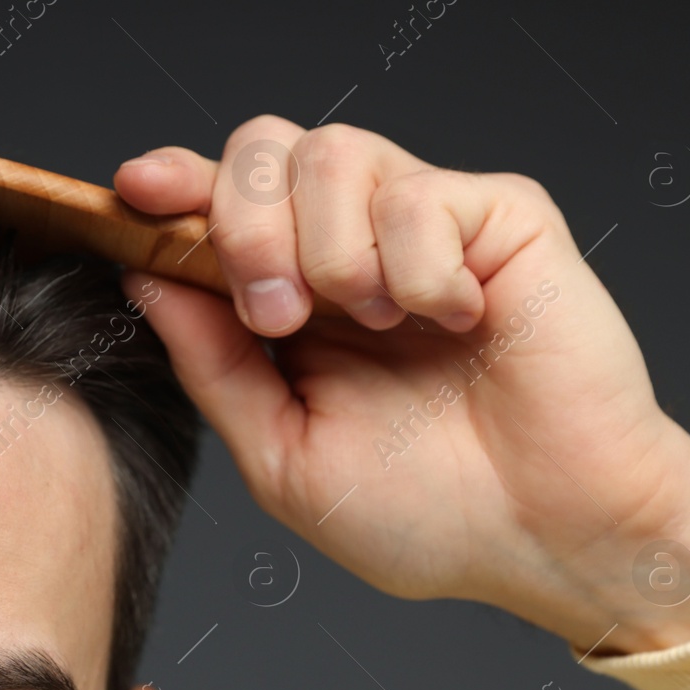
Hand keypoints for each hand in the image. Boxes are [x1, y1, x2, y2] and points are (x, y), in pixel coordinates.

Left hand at [114, 116, 689, 653]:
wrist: (555, 539)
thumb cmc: (431, 513)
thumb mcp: (283, 454)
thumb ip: (211, 365)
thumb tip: (141, 278)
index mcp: (295, 299)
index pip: (219, 206)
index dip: (174, 183)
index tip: (133, 190)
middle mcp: (352, 247)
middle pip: (261, 150)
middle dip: (242, 223)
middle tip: (274, 314)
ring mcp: (424, 226)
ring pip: (331, 151)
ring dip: (328, 246)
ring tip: (374, 321)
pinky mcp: (498, 217)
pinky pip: (417, 193)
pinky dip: (415, 266)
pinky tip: (453, 320)